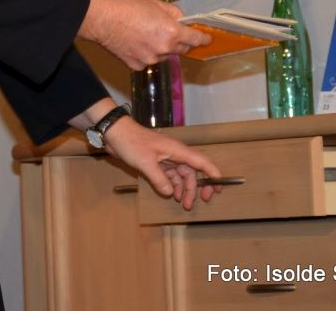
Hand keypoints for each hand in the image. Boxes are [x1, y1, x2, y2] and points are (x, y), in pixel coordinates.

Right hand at [78, 0, 209, 69]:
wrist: (102, 20)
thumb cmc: (127, 7)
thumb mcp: (155, 3)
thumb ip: (173, 13)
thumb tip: (180, 21)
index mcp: (172, 32)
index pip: (195, 39)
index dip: (203, 39)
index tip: (207, 39)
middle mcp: (164, 49)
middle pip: (181, 49)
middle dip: (180, 42)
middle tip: (170, 32)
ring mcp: (151, 60)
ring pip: (164, 56)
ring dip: (162, 48)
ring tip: (145, 35)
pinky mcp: (137, 66)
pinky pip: (148, 61)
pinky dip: (146, 54)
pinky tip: (135, 43)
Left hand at [103, 116, 222, 209]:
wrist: (115, 133)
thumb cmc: (131, 143)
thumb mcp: (146, 163)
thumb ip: (160, 179)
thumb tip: (170, 193)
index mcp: (177, 150)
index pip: (202, 162)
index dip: (213, 173)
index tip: (220, 187)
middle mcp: (175, 153)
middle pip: (193, 171)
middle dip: (199, 187)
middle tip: (203, 201)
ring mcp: (166, 157)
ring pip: (182, 175)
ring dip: (185, 189)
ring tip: (183, 203)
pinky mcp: (157, 162)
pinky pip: (170, 175)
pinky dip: (173, 185)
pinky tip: (172, 195)